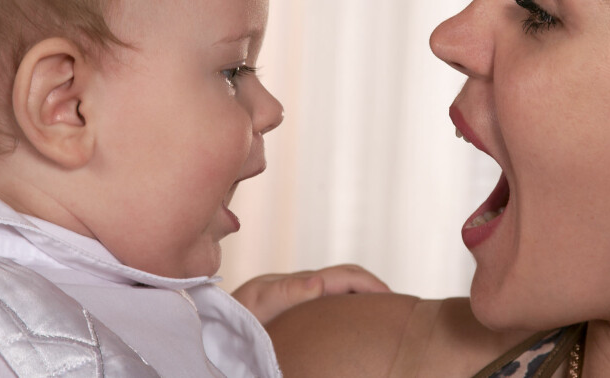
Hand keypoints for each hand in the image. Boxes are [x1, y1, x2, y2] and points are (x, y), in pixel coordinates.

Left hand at [232, 264, 390, 324]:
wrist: (208, 333)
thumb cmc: (229, 322)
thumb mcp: (255, 305)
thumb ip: (284, 292)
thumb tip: (320, 281)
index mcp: (295, 284)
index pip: (344, 277)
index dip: (370, 285)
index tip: (392, 299)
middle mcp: (300, 288)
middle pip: (347, 279)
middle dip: (374, 288)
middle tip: (401, 309)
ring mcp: (299, 299)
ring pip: (341, 292)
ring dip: (363, 299)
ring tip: (385, 318)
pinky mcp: (296, 312)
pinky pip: (330, 305)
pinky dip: (348, 308)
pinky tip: (356, 328)